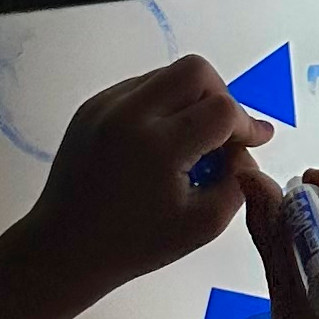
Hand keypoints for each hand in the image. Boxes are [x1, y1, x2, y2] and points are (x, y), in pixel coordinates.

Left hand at [0, 57, 274, 318]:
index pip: (222, 109)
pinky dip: (161, 106)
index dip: (247, 125)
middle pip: (196, 71)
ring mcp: (105, 106)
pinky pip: (140, 87)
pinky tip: (159, 143)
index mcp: (158, 147)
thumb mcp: (203, 225)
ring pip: (167, 74)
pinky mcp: (91, 106)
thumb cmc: (135, 245)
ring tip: (188, 143)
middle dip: (221, 96)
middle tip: (222, 133)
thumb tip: (244, 150)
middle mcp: (129, 116)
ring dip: (190, 100)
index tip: (253, 142)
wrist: (65, 248)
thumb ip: (237, 182)